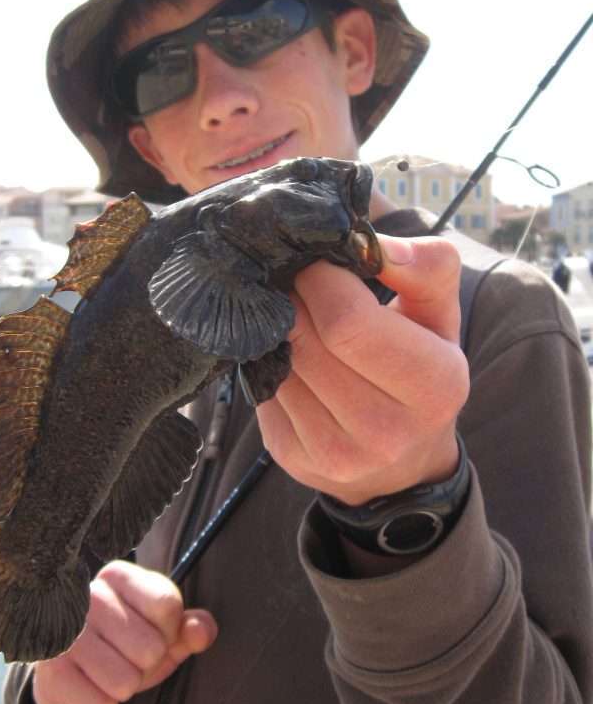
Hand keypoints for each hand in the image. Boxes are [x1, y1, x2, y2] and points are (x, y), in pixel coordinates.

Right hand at [32, 560, 217, 703]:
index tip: (153, 631)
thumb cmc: (124, 643)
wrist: (66, 667)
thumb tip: (200, 631)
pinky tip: (91, 688)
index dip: (169, 631)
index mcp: (118, 576)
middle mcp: (88, 597)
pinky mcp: (52, 672)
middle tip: (127, 657)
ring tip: (109, 673)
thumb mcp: (162, 631)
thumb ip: (191, 628)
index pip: (167, 605)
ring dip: (125, 688)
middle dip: (147, 664)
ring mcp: (67, 634)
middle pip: (151, 648)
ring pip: (126, 682)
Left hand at [256, 234, 468, 505]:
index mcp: (435, 388)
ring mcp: (336, 454)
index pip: (348, 322)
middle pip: (307, 340)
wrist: (405, 463)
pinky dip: (270, 363)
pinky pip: (263, 389)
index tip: (320, 264)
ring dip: (280, 331)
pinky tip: (290, 357)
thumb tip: (365, 240)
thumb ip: (425, 266)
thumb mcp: (440, 315)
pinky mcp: (294, 459)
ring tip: (297, 319)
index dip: (322, 280)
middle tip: (299, 285)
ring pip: (281, 362)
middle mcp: (387, 432)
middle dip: (296, 300)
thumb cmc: (421, 368)